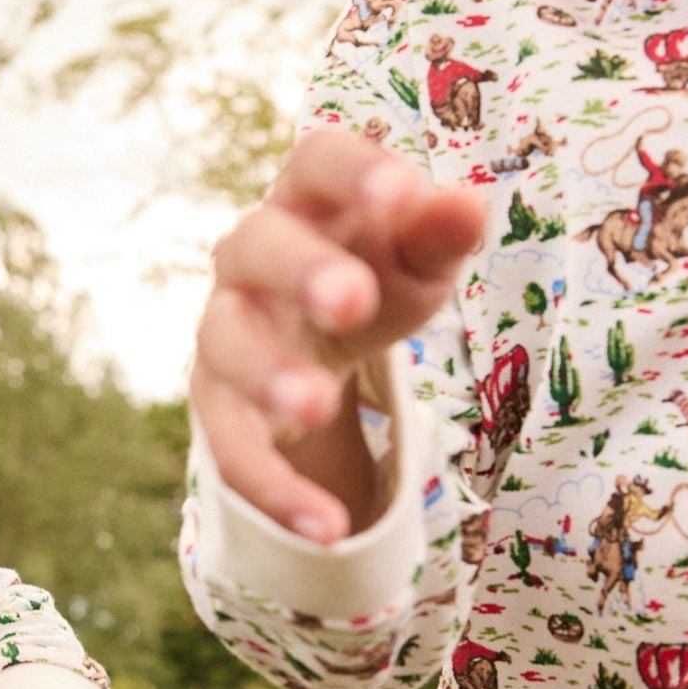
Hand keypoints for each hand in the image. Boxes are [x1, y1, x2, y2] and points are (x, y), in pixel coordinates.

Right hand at [189, 123, 485, 544]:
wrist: (313, 340)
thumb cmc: (376, 272)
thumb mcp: (418, 258)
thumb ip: (439, 234)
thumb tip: (470, 204)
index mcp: (307, 198)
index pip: (317, 161)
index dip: (353, 173)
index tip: (401, 194)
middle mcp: (249, 257)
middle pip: (255, 246)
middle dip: (302, 273)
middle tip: (353, 302)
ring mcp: (224, 330)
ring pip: (226, 345)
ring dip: (268, 375)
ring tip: (316, 407)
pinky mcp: (217, 407)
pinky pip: (232, 448)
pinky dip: (277, 489)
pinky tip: (326, 527)